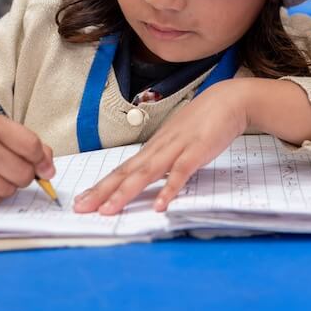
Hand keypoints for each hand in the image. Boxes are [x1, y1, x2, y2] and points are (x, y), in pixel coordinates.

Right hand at [0, 115, 54, 209]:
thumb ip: (32, 147)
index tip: (42, 166)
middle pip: (23, 173)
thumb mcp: (2, 133)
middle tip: (10, 169)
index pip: (32, 147)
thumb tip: (49, 172)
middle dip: (24, 176)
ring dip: (6, 187)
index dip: (41, 161)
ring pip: (8, 190)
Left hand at [73, 79, 251, 214]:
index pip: (123, 169)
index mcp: (154, 146)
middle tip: (81, 208)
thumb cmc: (204, 121)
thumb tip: (149, 175)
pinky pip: (181, 173)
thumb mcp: (178, 139)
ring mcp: (177, 148)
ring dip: (126, 192)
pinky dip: (169, 189)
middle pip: (127, 171)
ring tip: (108, 210)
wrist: (229, 100)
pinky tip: (160, 205)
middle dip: (102, 191)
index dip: (102, 185)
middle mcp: (159, 147)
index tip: (83, 200)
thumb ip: (164, 157)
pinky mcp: (197, 151)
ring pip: (147, 172)